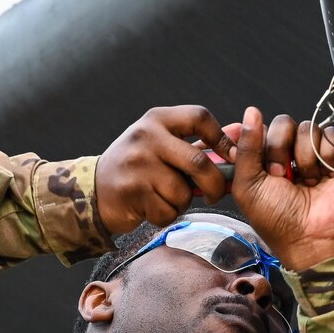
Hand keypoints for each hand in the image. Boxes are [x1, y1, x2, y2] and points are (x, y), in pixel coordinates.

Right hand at [94, 105, 236, 235]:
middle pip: (199, 162)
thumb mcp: (162, 144)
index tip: (232, 157)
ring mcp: (137, 163)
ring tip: (167, 197)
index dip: (222, 138)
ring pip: (183, 191)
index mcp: (157, 119)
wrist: (95, 190)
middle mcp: (146, 136)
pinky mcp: (132, 190)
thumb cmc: (139, 168)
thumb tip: (238, 138)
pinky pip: (167, 210)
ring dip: (183, 203)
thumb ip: (197, 143)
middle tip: (215, 194)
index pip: (199, 117)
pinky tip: (152, 207)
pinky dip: (167, 215)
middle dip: (214, 184)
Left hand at [225, 106, 333, 269]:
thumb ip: (245, 147)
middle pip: (284, 124)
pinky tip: (325, 175)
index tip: (260, 162)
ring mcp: (315, 155)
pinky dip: (326, 154)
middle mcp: (290, 155)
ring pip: (307, 128)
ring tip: (307, 180)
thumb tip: (251, 111)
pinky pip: (331, 136)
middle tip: (281, 174)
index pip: (261, 128)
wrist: (313, 238)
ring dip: (304, 156)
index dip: (259, 138)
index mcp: (265, 160)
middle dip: (279, 147)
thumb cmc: (277, 219)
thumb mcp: (247, 185)